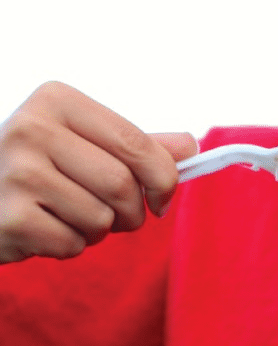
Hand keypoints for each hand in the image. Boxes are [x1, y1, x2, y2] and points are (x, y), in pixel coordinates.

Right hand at [0, 81, 197, 262]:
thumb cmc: (42, 164)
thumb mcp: (86, 142)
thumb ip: (138, 144)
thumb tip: (191, 147)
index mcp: (57, 100)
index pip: (135, 142)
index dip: (164, 177)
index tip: (164, 196)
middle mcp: (31, 129)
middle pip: (122, 184)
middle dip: (133, 211)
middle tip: (121, 215)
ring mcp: (14, 174)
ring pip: (100, 218)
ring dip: (100, 229)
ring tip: (72, 215)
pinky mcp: (8, 219)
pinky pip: (72, 244)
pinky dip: (71, 245)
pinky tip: (47, 228)